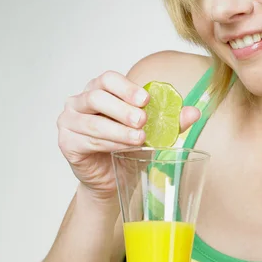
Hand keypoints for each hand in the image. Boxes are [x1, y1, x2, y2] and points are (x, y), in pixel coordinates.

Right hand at [57, 70, 200, 199]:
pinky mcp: (66, 143)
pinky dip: (108, 144)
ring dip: (118, 130)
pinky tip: (123, 148)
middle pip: (97, 97)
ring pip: (92, 121)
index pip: (108, 79)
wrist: (113, 181)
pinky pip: (87, 140)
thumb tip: (195, 112)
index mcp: (99, 91)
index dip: (126, 87)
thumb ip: (171, 122)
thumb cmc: (128, 150)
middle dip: (122, 109)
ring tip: (139, 139)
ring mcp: (69, 122)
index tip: (145, 99)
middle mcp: (79, 102)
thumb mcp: (152, 133)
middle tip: (143, 121)